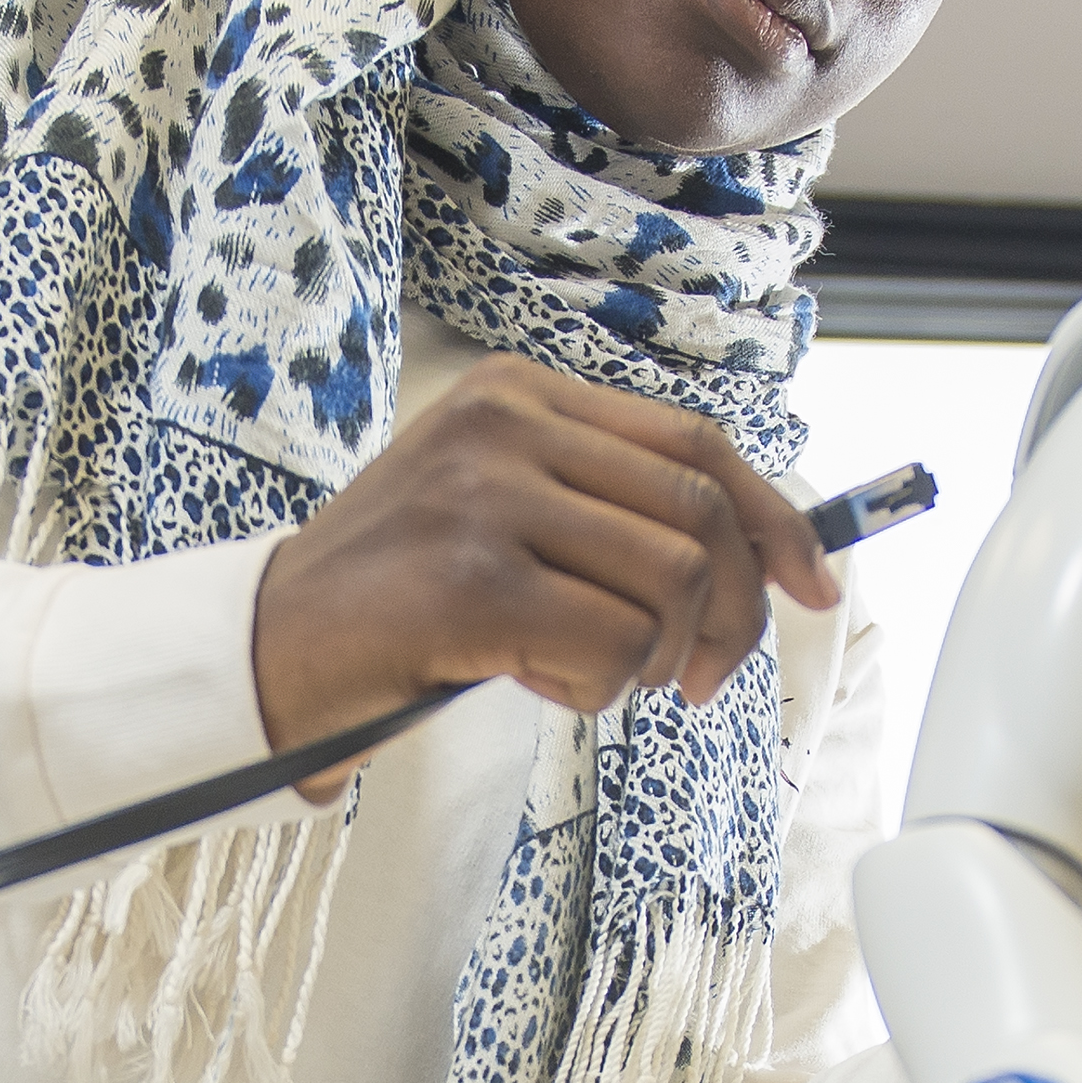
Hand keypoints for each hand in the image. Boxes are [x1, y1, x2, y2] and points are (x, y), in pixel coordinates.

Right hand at [249, 356, 838, 787]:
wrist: (267, 651)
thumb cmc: (396, 599)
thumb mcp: (502, 515)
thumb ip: (603, 509)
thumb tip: (759, 557)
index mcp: (520, 394)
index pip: (694, 443)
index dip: (776, 518)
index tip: (814, 585)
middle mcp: (507, 427)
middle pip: (702, 509)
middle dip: (734, 610)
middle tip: (704, 676)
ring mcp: (487, 498)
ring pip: (672, 578)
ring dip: (662, 656)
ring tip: (604, 679)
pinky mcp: (472, 581)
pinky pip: (614, 643)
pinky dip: (604, 687)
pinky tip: (548, 687)